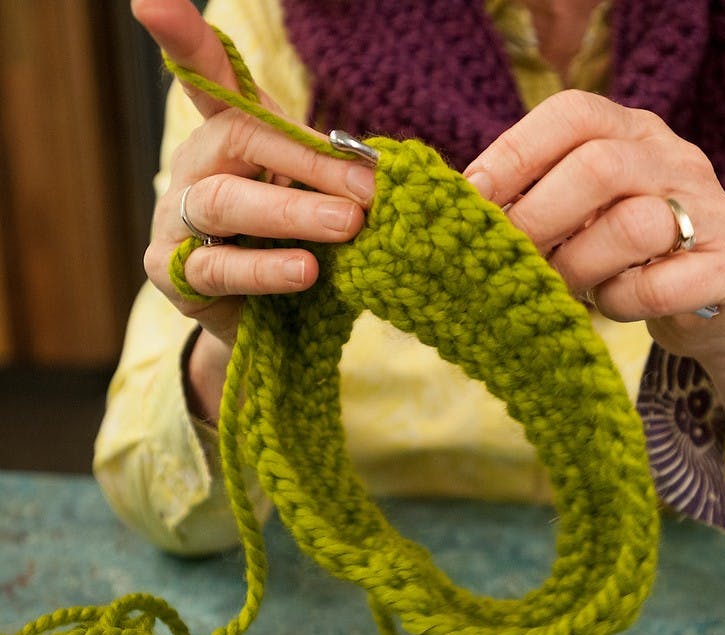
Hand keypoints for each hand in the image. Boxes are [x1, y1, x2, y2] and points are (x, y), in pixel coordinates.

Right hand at [132, 0, 373, 417]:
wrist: (274, 322)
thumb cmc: (300, 242)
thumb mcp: (324, 198)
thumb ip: (342, 176)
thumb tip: (381, 169)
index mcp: (231, 135)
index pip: (209, 79)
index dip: (185, 41)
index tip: (153, 1)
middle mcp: (196, 166)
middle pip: (240, 140)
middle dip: (310, 163)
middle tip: (369, 190)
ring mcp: (175, 218)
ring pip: (227, 203)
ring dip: (292, 212)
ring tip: (347, 225)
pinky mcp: (174, 273)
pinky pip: (220, 267)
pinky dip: (268, 268)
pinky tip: (307, 272)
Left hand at [463, 90, 724, 361]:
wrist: (714, 303)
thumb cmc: (624, 254)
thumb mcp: (582, 211)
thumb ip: (537, 199)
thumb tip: (464, 208)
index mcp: (633, 131)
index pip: (573, 113)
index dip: (515, 151)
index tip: (472, 197)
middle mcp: (676, 159)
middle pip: (599, 166)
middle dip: (538, 216)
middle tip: (508, 255)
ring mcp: (712, 210)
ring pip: (633, 225)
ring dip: (577, 265)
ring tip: (560, 285)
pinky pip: (659, 285)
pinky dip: (619, 302)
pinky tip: (609, 304)